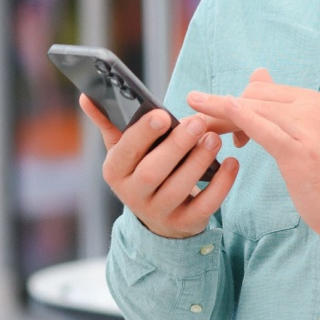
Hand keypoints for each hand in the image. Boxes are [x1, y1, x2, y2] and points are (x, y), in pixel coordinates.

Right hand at [81, 95, 238, 239]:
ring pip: (179, 188)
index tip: (162, 114)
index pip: (125, 151)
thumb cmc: (142, 170)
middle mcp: (133, 195)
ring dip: (199, 161)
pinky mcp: (185, 224)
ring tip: (214, 138)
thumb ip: (109, 123)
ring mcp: (159, 212)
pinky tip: (232, 163)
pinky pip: (205, 206)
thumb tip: (87, 95)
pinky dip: (221, 185)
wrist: (160, 217)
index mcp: (115, 171)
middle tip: (198, 122)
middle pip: (153, 171)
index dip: (143, 134)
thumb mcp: (123, 150)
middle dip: (177, 145)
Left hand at [186, 69, 319, 241]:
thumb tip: (258, 72)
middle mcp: (310, 107)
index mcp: (310, 99)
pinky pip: (264, 129)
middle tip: (199, 127)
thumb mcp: (303, 131)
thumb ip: (278, 104)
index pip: (260, 88)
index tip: (225, 127)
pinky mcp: (300, 152)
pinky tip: (223, 115)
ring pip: (252, 110)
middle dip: (220, 109)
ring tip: (198, 126)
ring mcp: (307, 128)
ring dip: (220, 117)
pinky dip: (241, 119)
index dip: (235, 103)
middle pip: (252, 96)